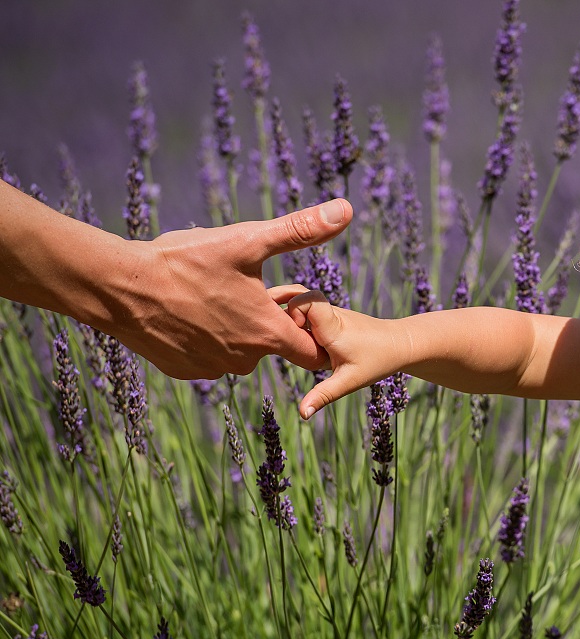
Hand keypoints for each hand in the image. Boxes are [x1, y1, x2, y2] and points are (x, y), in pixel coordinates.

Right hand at [117, 199, 352, 378]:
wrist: (118, 286)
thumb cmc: (184, 261)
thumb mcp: (248, 240)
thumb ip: (300, 230)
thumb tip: (344, 210)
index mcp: (268, 334)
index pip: (312, 353)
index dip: (308, 329)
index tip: (293, 307)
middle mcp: (244, 361)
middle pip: (272, 347)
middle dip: (265, 321)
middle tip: (241, 288)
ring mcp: (212, 369)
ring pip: (238, 351)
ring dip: (234, 329)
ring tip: (212, 295)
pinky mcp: (183, 370)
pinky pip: (207, 356)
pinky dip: (205, 337)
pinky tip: (188, 311)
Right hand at [269, 285, 399, 418]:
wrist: (399, 344)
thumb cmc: (377, 361)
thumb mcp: (349, 381)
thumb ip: (323, 395)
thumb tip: (303, 414)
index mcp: (332, 326)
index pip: (306, 300)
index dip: (294, 310)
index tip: (295, 331)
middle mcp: (330, 314)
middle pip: (296, 298)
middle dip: (283, 312)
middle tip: (283, 335)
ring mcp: (330, 312)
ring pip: (301, 304)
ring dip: (291, 318)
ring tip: (290, 338)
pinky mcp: (331, 315)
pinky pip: (308, 311)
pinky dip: (299, 321)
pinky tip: (299, 338)